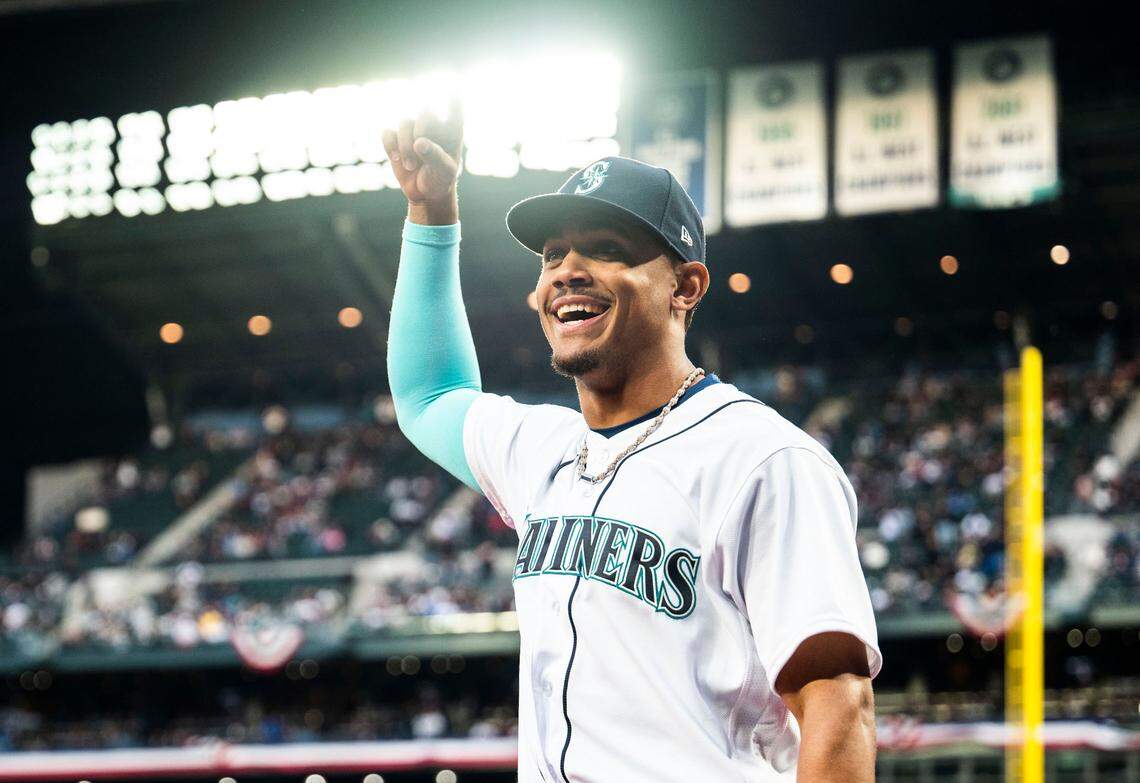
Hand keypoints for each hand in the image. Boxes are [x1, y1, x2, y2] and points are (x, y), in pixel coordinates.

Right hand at [382, 98, 462, 218]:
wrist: (425, 193)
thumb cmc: (441, 179)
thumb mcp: (445, 172)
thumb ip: (435, 156)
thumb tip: (419, 142)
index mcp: (452, 131)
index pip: (456, 108)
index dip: (454, 96)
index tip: (453, 87)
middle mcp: (433, 126)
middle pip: (425, 111)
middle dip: (421, 128)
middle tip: (420, 146)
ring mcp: (413, 131)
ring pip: (405, 122)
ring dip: (405, 145)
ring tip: (410, 166)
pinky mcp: (396, 139)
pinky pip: (388, 132)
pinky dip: (390, 145)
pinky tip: (396, 158)